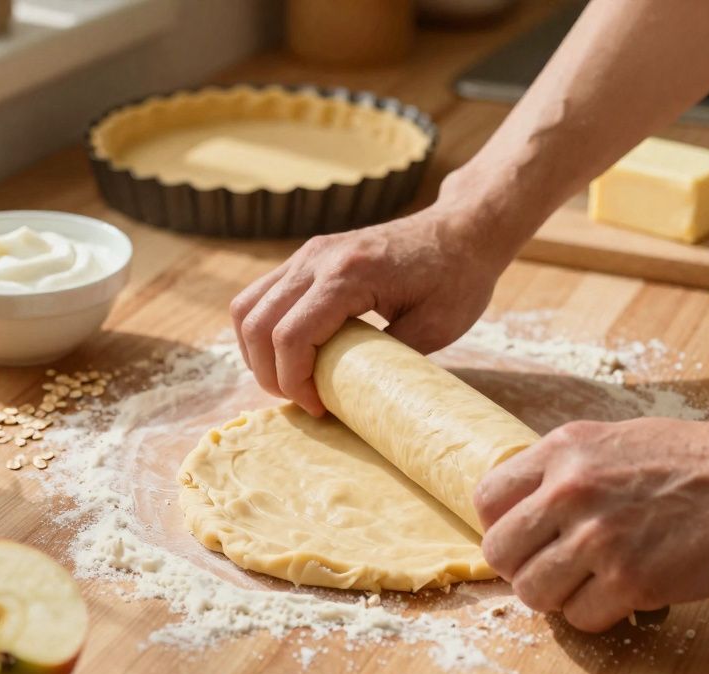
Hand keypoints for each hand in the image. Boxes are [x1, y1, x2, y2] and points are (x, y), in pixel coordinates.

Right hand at [230, 206, 507, 415]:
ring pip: (246, 306)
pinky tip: (287, 354)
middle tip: (301, 401)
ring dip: (256, 352)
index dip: (294, 382)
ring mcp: (307, 253)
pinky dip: (262, 330)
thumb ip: (386, 359)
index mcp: (349, 274)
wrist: (462, 230)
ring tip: (288, 381)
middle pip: (257, 324)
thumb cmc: (458, 278)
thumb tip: (349, 395)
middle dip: (269, 374)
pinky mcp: (307, 256)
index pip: (290, 336)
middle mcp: (317, 258)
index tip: (319, 407)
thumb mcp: (435, 328)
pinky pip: (260, 295)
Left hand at [473, 417, 708, 631]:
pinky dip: (598, 616)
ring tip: (592, 585)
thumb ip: (570, 470)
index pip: (485, 499)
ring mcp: (600, 536)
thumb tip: (531, 508)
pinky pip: (581, 618)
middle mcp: (571, 490)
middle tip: (554, 571)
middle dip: (522, 568)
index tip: (525, 540)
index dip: (501, 527)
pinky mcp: (633, 579)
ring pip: (532, 592)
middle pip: (498, 551)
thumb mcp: (619, 440)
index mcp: (564, 450)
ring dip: (558, 598)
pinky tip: (625, 596)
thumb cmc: (704, 460)